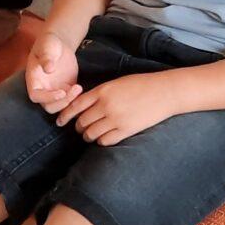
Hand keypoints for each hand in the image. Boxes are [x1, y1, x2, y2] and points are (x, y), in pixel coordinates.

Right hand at [25, 32, 80, 114]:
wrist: (58, 44)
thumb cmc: (48, 43)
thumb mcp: (46, 47)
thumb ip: (46, 57)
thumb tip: (48, 68)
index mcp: (33, 79)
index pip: (35, 96)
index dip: (47, 98)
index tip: (61, 92)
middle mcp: (42, 88)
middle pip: (48, 106)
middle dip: (61, 103)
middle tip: (74, 90)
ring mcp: (53, 91)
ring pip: (59, 106)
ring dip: (70, 102)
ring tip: (79, 88)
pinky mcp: (65, 90)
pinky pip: (69, 101)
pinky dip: (76, 99)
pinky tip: (81, 89)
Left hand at [55, 73, 175, 145]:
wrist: (164, 92)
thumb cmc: (141, 85)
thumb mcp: (117, 83)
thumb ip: (100, 94)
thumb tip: (85, 105)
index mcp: (102, 91)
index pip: (76, 105)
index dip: (65, 115)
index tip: (60, 121)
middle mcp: (106, 105)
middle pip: (82, 121)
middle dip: (78, 127)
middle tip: (80, 129)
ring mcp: (116, 119)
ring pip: (91, 133)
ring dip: (88, 135)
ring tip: (91, 135)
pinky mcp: (126, 130)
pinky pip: (105, 141)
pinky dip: (101, 141)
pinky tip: (104, 138)